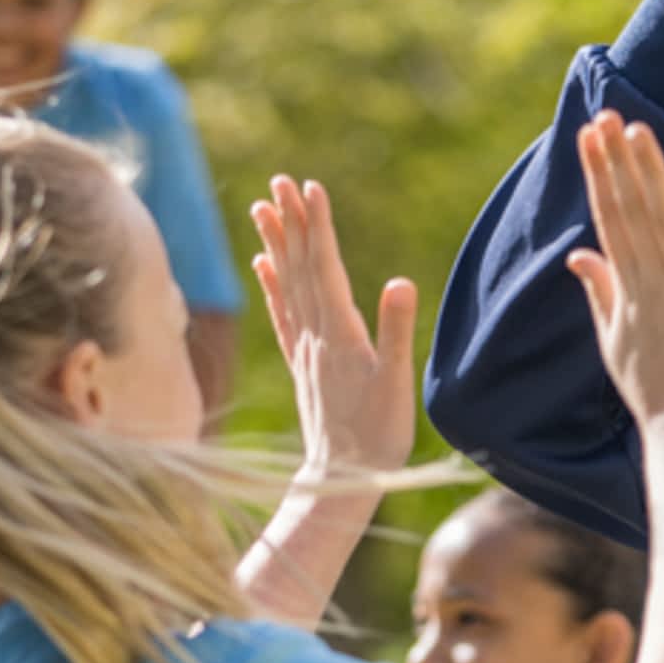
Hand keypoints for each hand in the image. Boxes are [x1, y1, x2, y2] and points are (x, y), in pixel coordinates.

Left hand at [250, 176, 415, 478]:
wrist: (343, 481)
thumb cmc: (377, 438)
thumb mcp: (396, 386)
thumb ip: (397, 333)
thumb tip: (401, 282)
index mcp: (340, 335)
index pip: (326, 268)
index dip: (318, 226)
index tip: (309, 187)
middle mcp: (315, 336)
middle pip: (299, 268)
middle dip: (291, 222)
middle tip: (279, 182)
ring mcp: (305, 350)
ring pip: (286, 285)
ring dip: (276, 244)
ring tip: (263, 207)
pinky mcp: (303, 366)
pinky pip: (282, 315)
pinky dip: (271, 285)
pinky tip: (262, 264)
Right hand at [565, 113, 663, 428]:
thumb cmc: (653, 391)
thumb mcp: (612, 343)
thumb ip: (597, 292)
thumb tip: (575, 254)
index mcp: (627, 289)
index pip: (609, 219)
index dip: (598, 176)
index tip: (588, 138)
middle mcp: (654, 280)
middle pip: (631, 209)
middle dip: (617, 160)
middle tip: (606, 114)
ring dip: (652, 171)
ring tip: (638, 130)